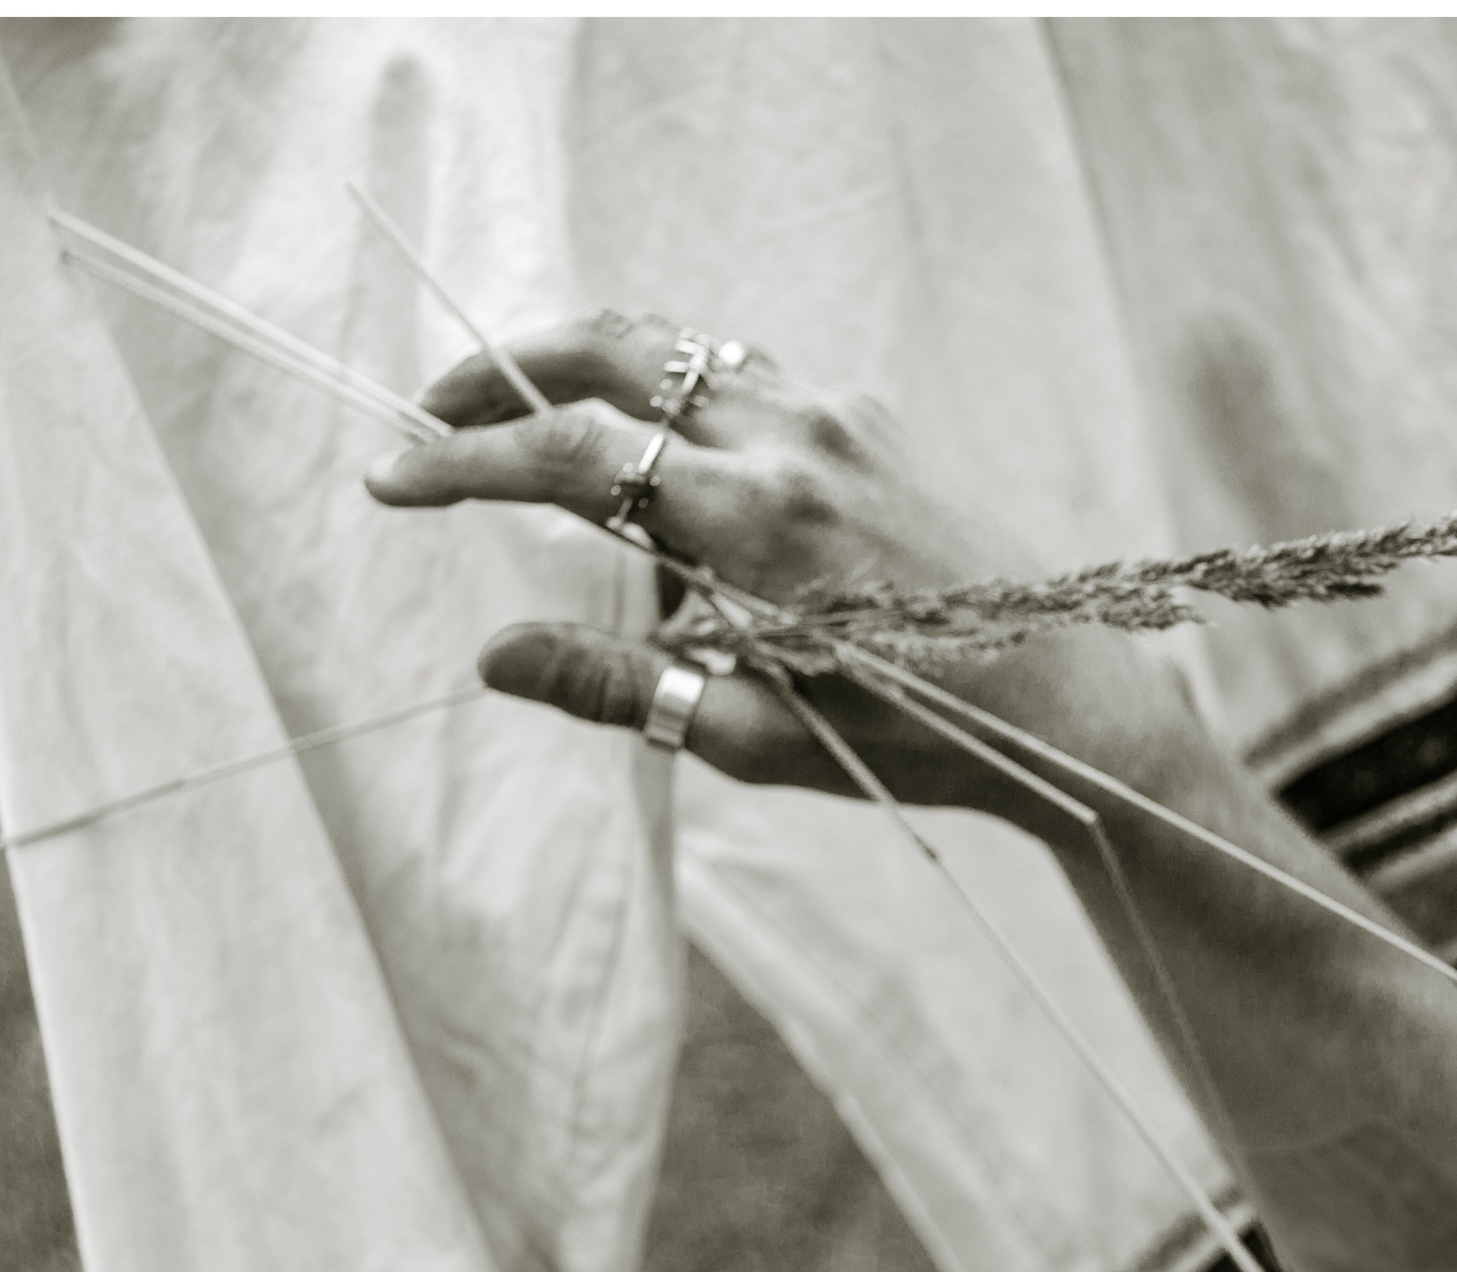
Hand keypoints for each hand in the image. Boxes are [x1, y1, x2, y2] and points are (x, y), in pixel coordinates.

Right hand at [363, 310, 1201, 834]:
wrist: (1067, 696)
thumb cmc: (916, 737)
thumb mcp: (757, 737)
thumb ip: (618, 685)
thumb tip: (496, 656)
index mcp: (756, 520)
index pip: (571, 457)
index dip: (464, 462)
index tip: (389, 477)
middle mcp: (795, 438)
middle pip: (613, 351)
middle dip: (505, 369)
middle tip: (430, 410)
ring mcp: (838, 414)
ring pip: (677, 349)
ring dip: (585, 367)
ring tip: (518, 418)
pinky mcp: (869, 418)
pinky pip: (741, 373)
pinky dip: (667, 390)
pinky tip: (645, 451)